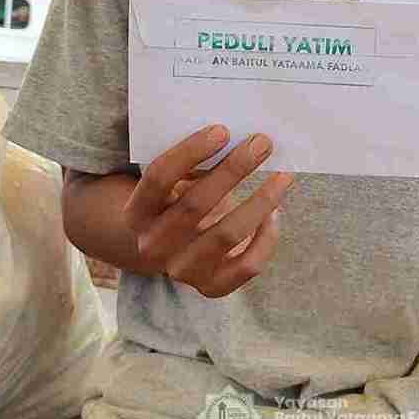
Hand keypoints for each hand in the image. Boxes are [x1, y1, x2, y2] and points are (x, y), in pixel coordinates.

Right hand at [124, 124, 292, 297]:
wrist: (176, 249)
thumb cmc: (181, 202)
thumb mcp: (175, 183)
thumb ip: (193, 165)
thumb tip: (238, 140)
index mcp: (136, 213)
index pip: (158, 178)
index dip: (190, 152)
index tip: (223, 130)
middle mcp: (153, 245)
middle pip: (195, 204)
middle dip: (233, 169)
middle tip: (262, 144)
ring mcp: (181, 270)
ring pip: (226, 235)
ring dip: (259, 202)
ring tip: (282, 177)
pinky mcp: (212, 287)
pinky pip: (246, 265)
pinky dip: (266, 238)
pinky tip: (274, 212)